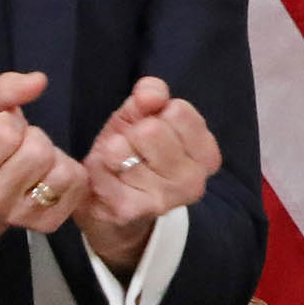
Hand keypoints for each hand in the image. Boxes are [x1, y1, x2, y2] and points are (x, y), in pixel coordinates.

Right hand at [0, 70, 85, 257]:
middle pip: (38, 151)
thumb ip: (4, 90)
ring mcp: (22, 216)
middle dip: (34, 139)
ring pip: (62, 171)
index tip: (3, 132)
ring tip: (36, 162)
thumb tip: (39, 80)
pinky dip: (69, 173)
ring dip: (54, 157)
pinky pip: (78, 185)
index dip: (10, 123)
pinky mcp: (48, 224)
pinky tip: (49, 175)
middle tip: (20, 147)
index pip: (6, 131)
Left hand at [79, 76, 220, 276]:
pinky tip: (106, 178)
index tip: (153, 130)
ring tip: (119, 165)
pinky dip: (97, 168)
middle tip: (133, 150)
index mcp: (206, 155)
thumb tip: (151, 96)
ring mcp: (164, 199)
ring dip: (113, 151)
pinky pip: (103, 169)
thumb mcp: (143, 115)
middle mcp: (194, 181)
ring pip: (122, 149)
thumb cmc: (132, 151)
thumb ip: (151, 94)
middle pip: (153, 130)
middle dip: (134, 133)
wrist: (108, 201)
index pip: (179, 111)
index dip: (157, 114)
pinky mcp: (130, 210)